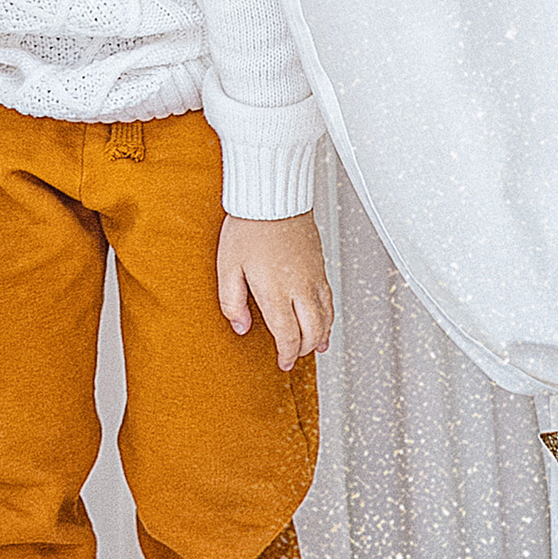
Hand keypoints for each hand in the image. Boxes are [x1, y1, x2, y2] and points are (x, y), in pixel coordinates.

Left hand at [218, 212, 332, 368]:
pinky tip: (325, 319)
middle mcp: (299, 288)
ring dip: (321, 336)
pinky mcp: (320, 264)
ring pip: (326, 317)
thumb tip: (240, 326)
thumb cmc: (248, 227)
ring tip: (315, 346)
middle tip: (294, 355)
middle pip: (312, 331)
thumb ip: (231, 302)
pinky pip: (330, 298)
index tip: (282, 362)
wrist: (273, 196)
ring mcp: (313, 276)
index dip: (287, 354)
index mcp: (275, 292)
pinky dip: (330, 316)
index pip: (288, 336)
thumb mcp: (227, 267)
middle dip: (303, 349)